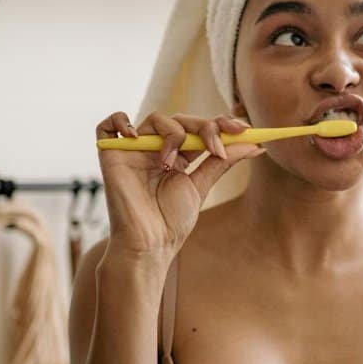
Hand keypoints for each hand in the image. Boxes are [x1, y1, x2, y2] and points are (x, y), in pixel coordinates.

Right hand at [95, 111, 263, 263]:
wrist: (150, 244)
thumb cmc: (171, 221)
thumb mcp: (201, 185)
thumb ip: (223, 161)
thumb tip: (254, 144)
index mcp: (178, 155)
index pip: (199, 127)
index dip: (220, 123)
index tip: (244, 129)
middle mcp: (156, 149)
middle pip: (181, 119)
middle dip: (204, 128)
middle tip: (215, 148)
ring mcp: (134, 151)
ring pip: (155, 119)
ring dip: (173, 133)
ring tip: (172, 162)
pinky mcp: (112, 156)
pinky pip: (107, 127)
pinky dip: (121, 121)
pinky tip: (136, 136)